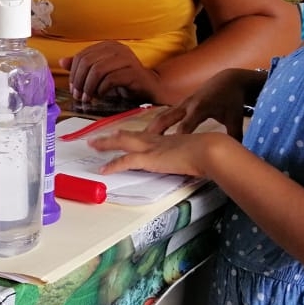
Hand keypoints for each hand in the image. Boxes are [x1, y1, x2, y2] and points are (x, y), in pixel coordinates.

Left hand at [60, 41, 159, 103]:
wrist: (149, 89)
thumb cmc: (123, 81)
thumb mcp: (100, 74)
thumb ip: (83, 67)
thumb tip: (62, 61)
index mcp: (108, 46)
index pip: (82, 56)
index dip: (74, 73)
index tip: (73, 89)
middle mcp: (118, 48)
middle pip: (88, 62)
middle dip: (79, 81)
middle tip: (78, 96)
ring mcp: (127, 59)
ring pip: (98, 70)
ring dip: (89, 87)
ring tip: (88, 98)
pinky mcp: (134, 72)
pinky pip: (110, 79)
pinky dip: (101, 90)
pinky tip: (101, 96)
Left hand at [88, 129, 226, 178]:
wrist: (211, 150)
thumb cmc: (209, 152)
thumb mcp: (196, 154)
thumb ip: (189, 157)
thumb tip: (193, 163)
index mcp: (165, 139)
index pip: (142, 135)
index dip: (130, 135)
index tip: (120, 135)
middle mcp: (155, 140)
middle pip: (128, 135)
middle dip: (111, 137)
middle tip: (97, 137)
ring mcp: (151, 148)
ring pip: (121, 143)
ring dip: (106, 144)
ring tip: (93, 145)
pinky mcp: (149, 158)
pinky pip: (125, 161)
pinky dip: (113, 165)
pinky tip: (103, 170)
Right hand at [143, 67, 260, 140]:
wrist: (228, 79)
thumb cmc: (232, 100)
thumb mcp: (235, 118)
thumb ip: (235, 136)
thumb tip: (237, 154)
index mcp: (201, 108)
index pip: (186, 125)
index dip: (177, 138)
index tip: (168, 150)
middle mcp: (188, 105)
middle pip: (166, 119)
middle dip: (154, 131)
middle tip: (141, 146)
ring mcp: (182, 103)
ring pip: (162, 116)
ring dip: (150, 129)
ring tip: (137, 142)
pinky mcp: (180, 104)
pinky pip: (164, 115)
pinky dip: (155, 125)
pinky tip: (147, 137)